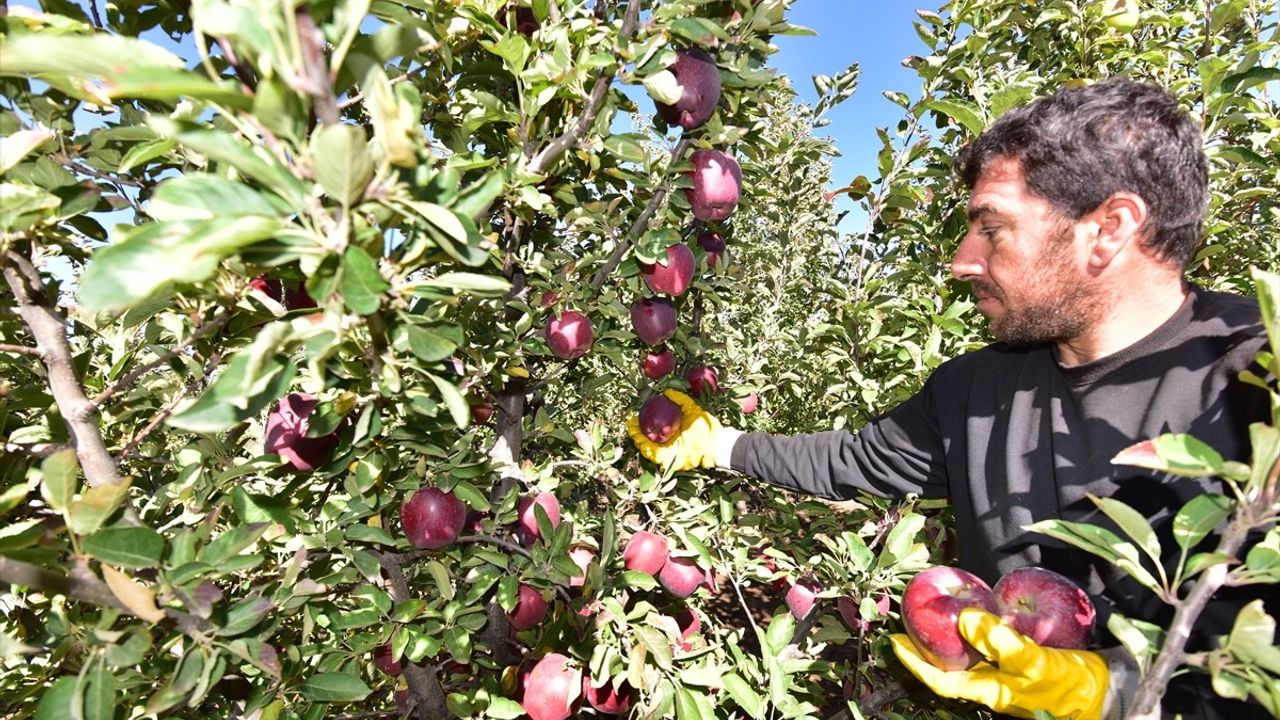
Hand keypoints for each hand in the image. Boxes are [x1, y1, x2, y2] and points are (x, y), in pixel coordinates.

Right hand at [626, 389, 721, 470]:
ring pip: (647, 446)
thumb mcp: (692, 409)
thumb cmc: (706, 427)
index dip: (643, 421)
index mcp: (671, 430)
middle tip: (630, 422)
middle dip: (636, 431)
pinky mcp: (668, 459)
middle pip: (647, 436)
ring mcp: (667, 451)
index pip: (654, 426)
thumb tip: (667, 392)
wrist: (714, 442)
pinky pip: (653, 454)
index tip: (636, 414)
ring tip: (632, 429)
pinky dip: (645, 447)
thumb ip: (680, 400)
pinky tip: (640, 439)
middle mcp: (667, 441)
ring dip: (637, 438)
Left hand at [891, 608, 1108, 719]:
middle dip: (927, 646)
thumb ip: (1000, 642)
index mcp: (988, 691)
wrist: (1104, 692)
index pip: (939, 680)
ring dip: (950, 637)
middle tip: (910, 618)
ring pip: (968, 656)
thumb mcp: (1033, 662)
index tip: (894, 641)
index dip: (914, 663)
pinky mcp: (1019, 663)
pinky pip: (990, 645)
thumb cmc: (1068, 685)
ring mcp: (1005, 675)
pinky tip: (978, 611)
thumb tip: (964, 619)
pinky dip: (978, 629)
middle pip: (949, 667)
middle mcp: (991, 685)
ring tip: (937, 611)